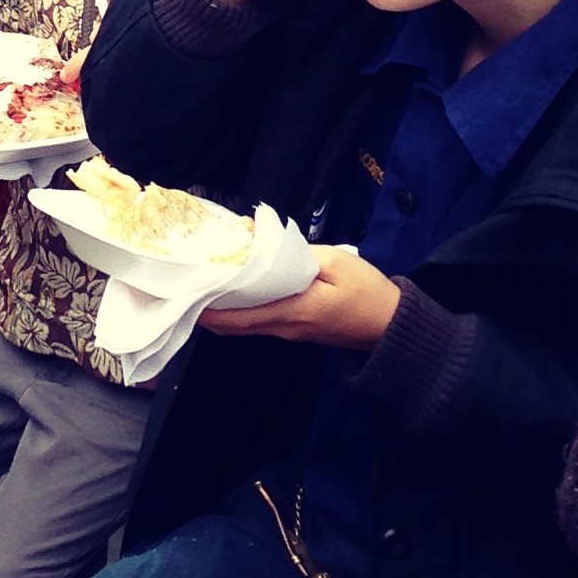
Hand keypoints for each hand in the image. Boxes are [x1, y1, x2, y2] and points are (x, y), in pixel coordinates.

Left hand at [201, 247, 400, 348]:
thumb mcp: (337, 261)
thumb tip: (263, 246)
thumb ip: (298, 255)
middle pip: (234, 324)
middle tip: (186, 283)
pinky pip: (258, 321)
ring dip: (221, 308)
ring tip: (203, 282)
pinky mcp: (294, 330)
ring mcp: (289, 332)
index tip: (188, 288)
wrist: (391, 325)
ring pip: (244, 324)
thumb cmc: (367, 291)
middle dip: (206, 307)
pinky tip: (233, 289)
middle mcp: (284, 327)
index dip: (210, 306)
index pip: (240, 315)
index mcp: (294, 310)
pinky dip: (239, 309)